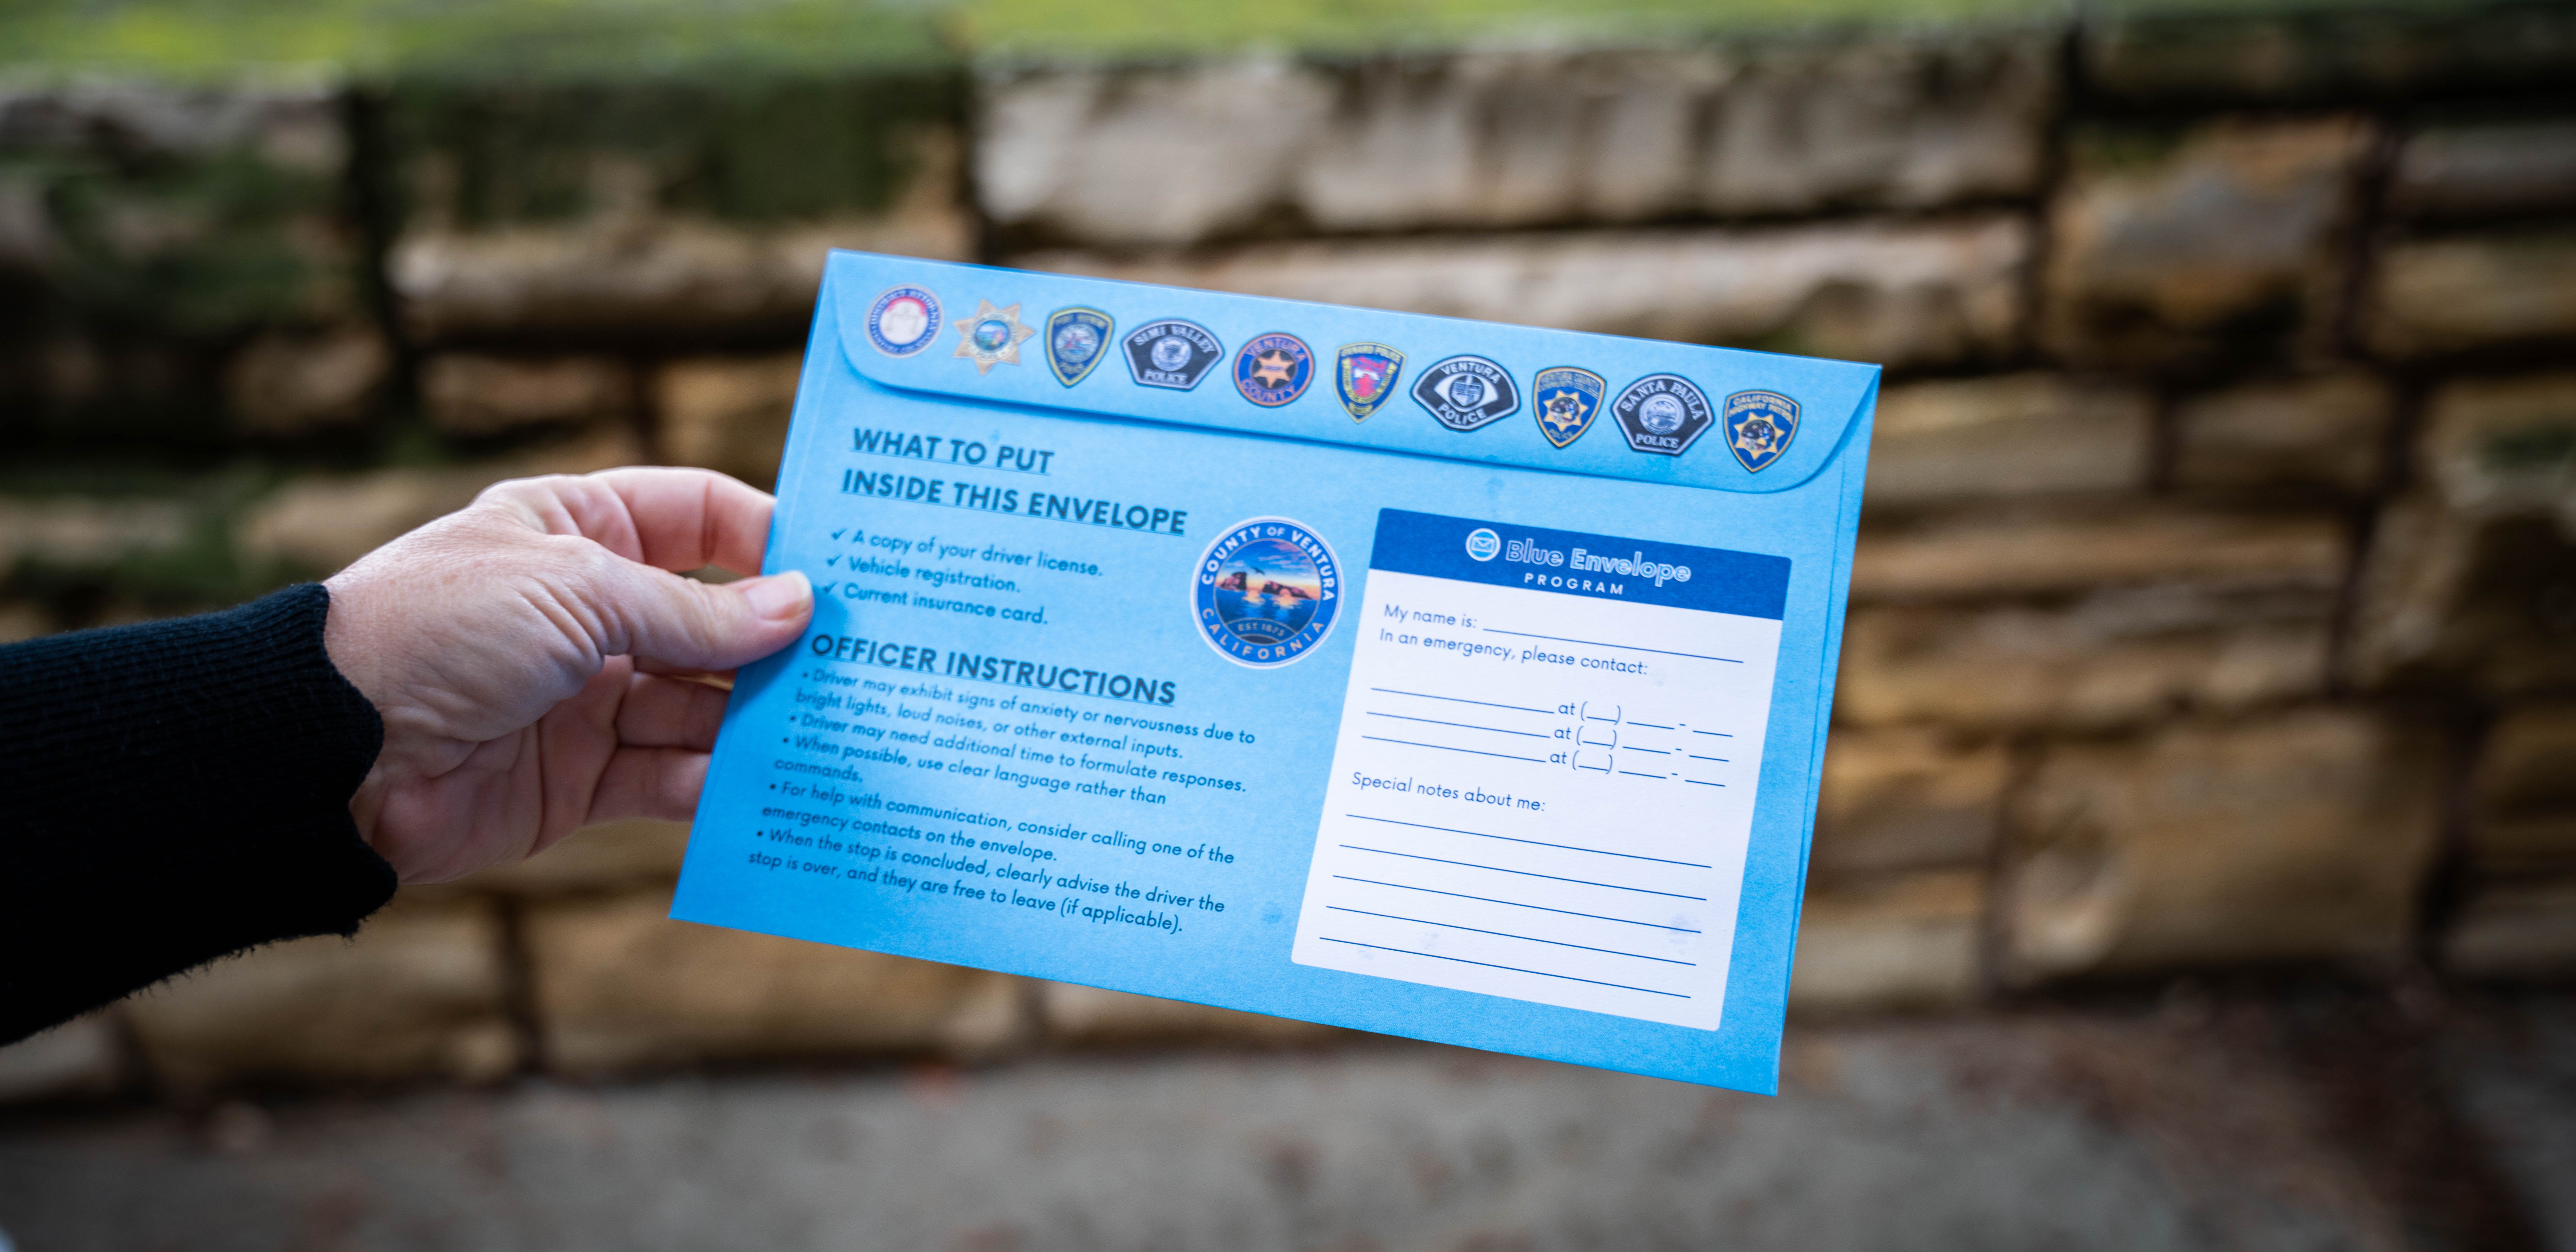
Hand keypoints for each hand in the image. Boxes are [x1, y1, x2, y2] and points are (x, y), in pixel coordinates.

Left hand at [322, 467, 812, 882]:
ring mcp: (587, 698)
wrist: (332, 752)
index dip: (767, 537)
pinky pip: (668, 776)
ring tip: (831, 728)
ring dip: (758, 718)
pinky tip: (766, 784)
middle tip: (861, 661)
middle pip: (712, 621)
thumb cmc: (439, 633)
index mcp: (575, 534)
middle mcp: (588, 612)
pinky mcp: (580, 779)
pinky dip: (716, 783)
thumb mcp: (578, 594)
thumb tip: (799, 607)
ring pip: (701, 704)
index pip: (696, 519)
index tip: (841, 567)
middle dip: (779, 642)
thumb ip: (695, 611)